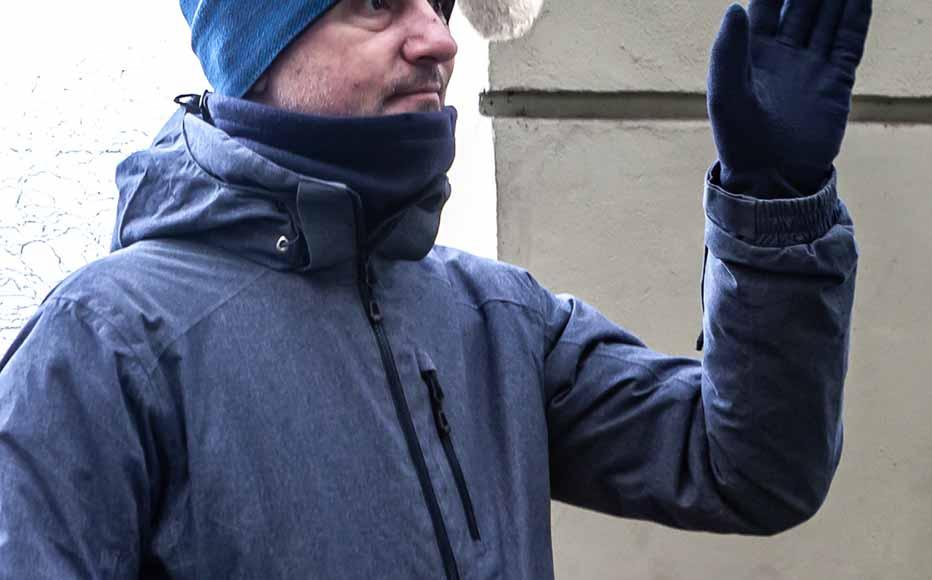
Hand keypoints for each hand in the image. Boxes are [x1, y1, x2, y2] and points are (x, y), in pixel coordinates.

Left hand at [707, 0, 871, 196]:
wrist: (773, 179)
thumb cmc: (740, 141)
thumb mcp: (726, 96)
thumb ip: (727, 53)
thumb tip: (736, 6)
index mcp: (752, 55)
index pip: (765, 6)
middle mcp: (783, 55)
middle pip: (802, 6)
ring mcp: (811, 66)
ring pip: (827, 18)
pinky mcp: (836, 81)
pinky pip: (848, 40)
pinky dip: (856, 16)